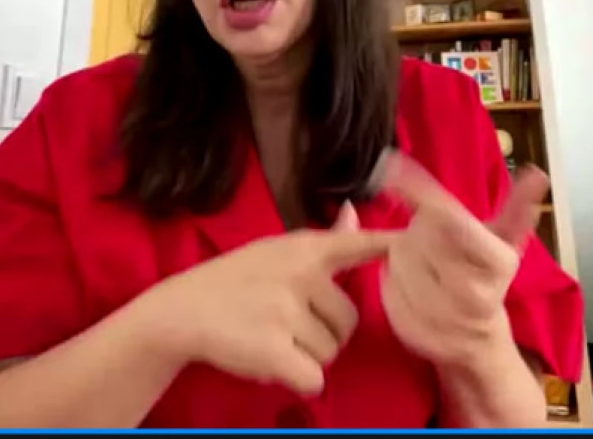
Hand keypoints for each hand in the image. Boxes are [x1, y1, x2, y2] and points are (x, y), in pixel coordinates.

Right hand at [131, 221, 391, 395]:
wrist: (178, 312)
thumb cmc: (233, 281)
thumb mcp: (276, 251)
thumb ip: (324, 241)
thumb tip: (353, 212)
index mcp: (304, 250)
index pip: (358, 245)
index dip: (389, 246)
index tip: (414, 243)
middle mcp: (300, 276)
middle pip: (349, 323)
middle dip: (326, 334)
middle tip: (287, 326)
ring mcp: (285, 312)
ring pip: (330, 353)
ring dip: (306, 356)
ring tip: (272, 337)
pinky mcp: (273, 349)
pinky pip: (313, 379)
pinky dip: (296, 380)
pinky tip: (271, 361)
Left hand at [376, 153, 547, 371]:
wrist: (479, 336)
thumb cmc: (488, 276)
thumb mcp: (505, 239)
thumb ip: (518, 205)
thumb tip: (538, 174)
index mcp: (499, 263)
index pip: (450, 217)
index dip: (419, 190)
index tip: (390, 163)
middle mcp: (473, 294)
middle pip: (416, 236)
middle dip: (418, 230)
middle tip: (432, 236)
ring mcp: (441, 317)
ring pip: (395, 262)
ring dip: (402, 254)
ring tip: (423, 261)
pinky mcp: (413, 332)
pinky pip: (385, 289)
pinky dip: (391, 281)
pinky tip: (411, 282)